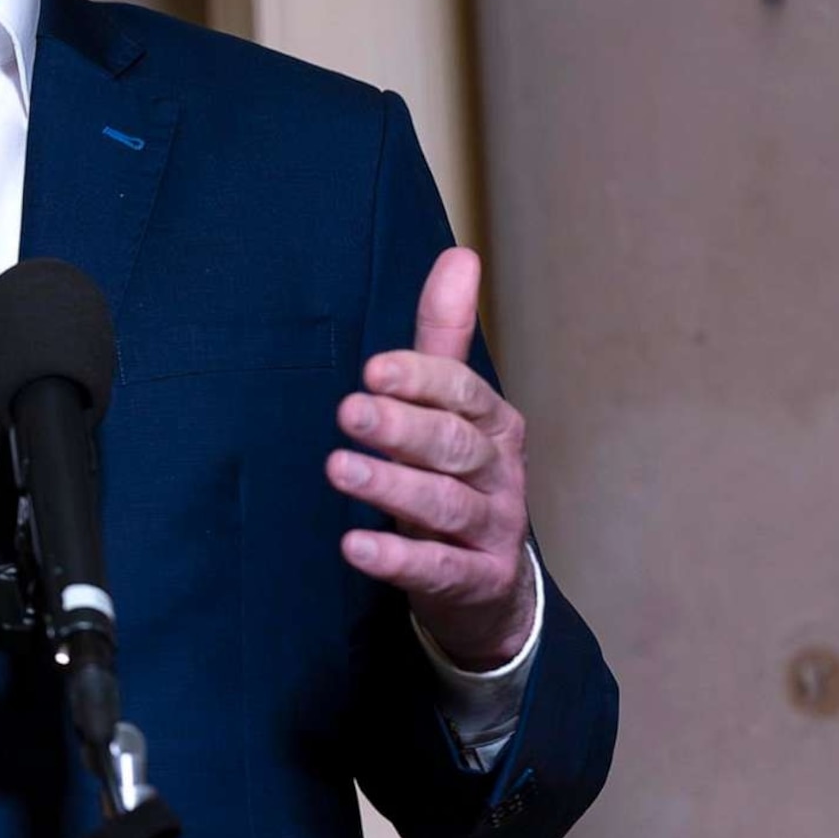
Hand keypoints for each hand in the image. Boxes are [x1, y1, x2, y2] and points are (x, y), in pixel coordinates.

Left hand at [331, 248, 535, 667]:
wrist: (489, 583)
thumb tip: (458, 254)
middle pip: (454, 446)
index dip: (421, 379)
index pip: (462, 393)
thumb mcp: (451, 408)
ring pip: (446, 503)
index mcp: (492, 424)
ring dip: (392, 485)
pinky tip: (354, 546)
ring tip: (340, 468)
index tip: (373, 369)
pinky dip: (397, 557)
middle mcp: (499, 472)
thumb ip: (444, 338)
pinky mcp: (476, 578)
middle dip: (403, 427)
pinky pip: (438, 566)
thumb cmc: (458, 477)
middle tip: (350, 411)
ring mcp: (492, 528)